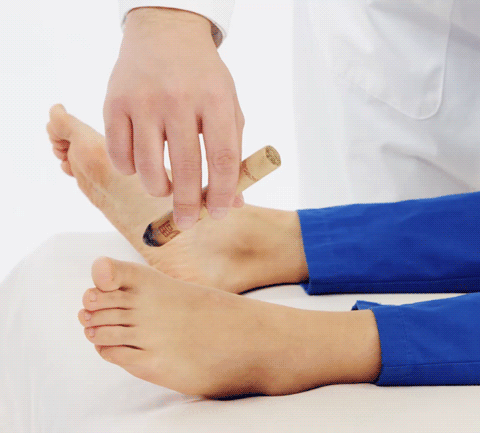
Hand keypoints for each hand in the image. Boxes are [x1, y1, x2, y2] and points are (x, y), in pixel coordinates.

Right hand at [104, 7, 244, 229]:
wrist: (165, 34)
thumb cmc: (203, 79)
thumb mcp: (228, 107)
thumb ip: (233, 153)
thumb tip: (234, 202)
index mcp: (216, 100)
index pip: (222, 157)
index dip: (222, 192)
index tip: (219, 213)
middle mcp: (179, 100)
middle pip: (186, 168)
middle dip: (188, 204)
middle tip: (187, 222)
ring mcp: (143, 101)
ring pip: (148, 167)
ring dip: (158, 189)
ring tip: (166, 189)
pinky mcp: (114, 103)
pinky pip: (119, 154)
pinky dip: (130, 170)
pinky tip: (142, 166)